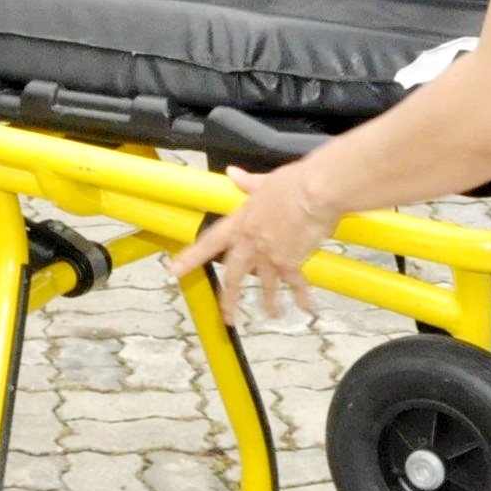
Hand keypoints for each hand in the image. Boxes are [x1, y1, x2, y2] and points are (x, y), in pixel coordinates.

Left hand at [167, 161, 338, 325]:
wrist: (315, 192)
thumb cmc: (292, 182)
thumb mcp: (265, 181)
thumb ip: (248, 183)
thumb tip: (233, 173)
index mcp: (241, 222)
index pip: (209, 242)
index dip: (190, 258)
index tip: (174, 270)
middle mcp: (251, 242)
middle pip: (234, 276)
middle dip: (230, 299)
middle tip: (228, 317)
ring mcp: (270, 255)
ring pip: (265, 286)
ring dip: (269, 303)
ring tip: (272, 314)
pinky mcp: (292, 262)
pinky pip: (295, 284)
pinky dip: (302, 297)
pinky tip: (307, 308)